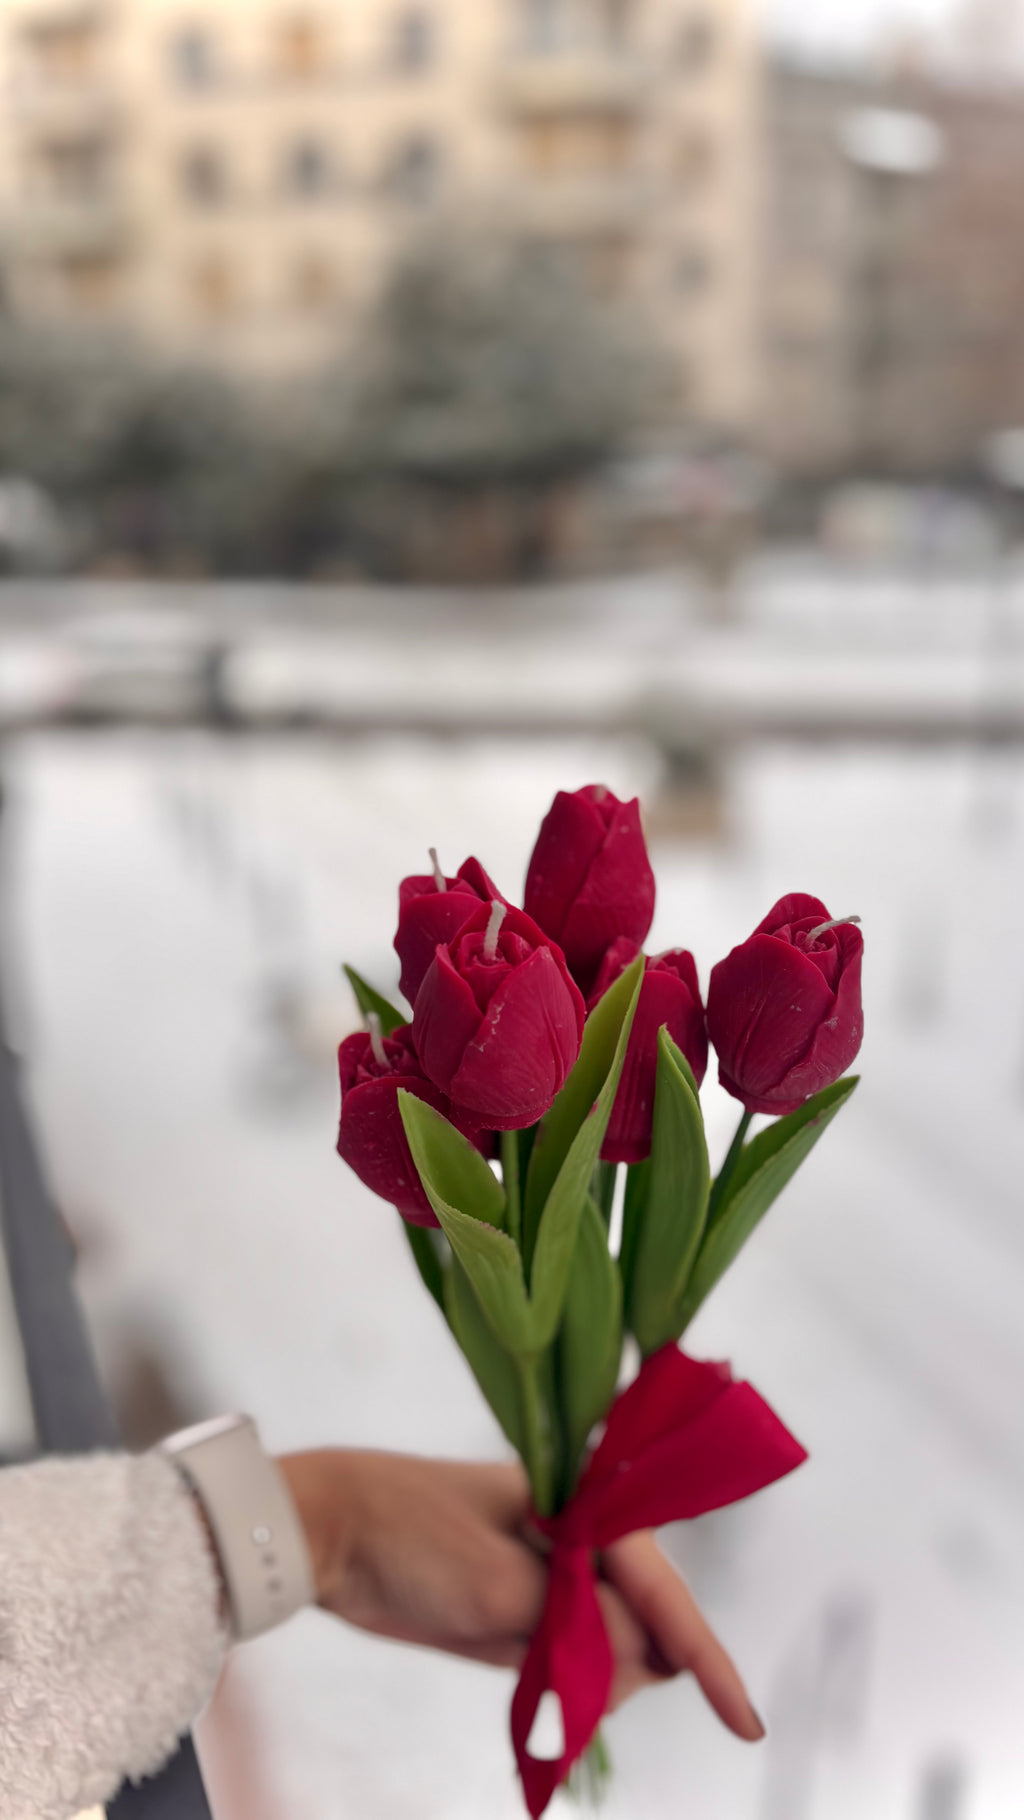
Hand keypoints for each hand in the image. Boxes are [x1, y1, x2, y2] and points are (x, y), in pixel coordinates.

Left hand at [278, 1449, 762, 1738]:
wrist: (328, 1534)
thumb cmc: (410, 1535)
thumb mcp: (499, 1586)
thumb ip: (580, 1626)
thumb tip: (648, 1659)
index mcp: (586, 1503)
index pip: (662, 1587)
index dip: (705, 1654)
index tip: (746, 1722)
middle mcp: (580, 1537)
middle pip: (643, 1624)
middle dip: (621, 1665)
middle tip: (543, 1664)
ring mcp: (551, 1576)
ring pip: (607, 1651)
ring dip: (582, 1679)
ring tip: (504, 1647)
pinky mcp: (520, 1610)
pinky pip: (566, 1662)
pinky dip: (557, 1685)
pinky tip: (528, 1684)